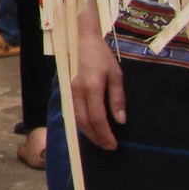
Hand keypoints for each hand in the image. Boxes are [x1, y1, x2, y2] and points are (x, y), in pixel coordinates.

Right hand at [69, 11, 127, 149]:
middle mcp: (77, 91)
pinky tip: (90, 129)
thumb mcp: (116, 76)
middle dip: (97, 137)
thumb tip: (120, 121)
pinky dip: (82, 124)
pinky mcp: (68, 91)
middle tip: (108, 147)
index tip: (114, 144)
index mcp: (92, 87)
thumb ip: (117, 99)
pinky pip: (73, 112)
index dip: (105, 134)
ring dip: (88, 133)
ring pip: (77, 119)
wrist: (83, 41)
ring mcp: (70, 91)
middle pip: (85, 122)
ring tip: (100, 141)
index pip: (98, 117)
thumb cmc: (102, 57)